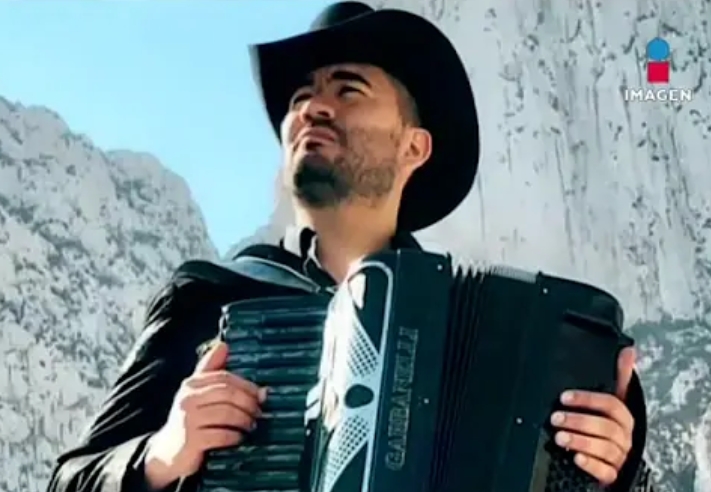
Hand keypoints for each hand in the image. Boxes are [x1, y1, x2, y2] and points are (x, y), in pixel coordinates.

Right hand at [143, 341, 266, 489]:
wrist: (167, 452)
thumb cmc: (189, 418)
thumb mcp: (196, 392)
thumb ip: (210, 370)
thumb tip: (224, 345)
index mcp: (191, 384)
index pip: (224, 377)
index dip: (246, 385)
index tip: (262, 394)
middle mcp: (187, 398)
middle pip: (227, 393)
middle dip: (248, 402)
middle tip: (260, 412)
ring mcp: (187, 420)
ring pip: (227, 413)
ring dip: (245, 420)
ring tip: (252, 425)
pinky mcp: (191, 441)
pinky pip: (221, 434)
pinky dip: (235, 436)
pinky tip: (239, 438)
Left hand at [550, 347, 636, 485]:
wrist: (610, 461)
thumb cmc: (608, 428)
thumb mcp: (612, 403)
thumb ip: (618, 378)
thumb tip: (629, 350)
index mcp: (623, 418)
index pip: (611, 404)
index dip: (587, 399)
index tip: (564, 397)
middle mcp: (624, 437)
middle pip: (606, 427)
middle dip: (579, 421)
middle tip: (555, 418)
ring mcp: (619, 457)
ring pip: (605, 449)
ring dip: (580, 441)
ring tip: (559, 437)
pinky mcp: (612, 475)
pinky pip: (606, 472)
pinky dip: (591, 465)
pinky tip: (576, 458)